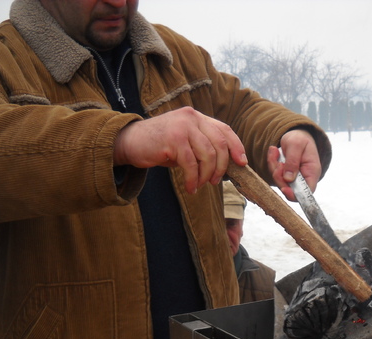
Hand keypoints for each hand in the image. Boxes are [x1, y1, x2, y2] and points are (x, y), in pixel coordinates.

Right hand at [114, 107, 246, 193]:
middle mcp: (191, 118)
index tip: (242, 163)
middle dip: (221, 167)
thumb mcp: (185, 142)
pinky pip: (191, 164)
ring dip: (206, 175)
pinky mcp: (173, 139)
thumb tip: (226, 165)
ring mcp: (182, 127)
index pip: (224, 129)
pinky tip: (191, 188)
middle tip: (215, 181)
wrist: (129, 142)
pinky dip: (194, 179)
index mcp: (197, 117)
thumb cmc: (159, 145)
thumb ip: (203, 146)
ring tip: (200, 184)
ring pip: (208, 155)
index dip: (236, 146)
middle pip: (220, 144)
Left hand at [267, 129, 321, 200]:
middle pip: (290, 189)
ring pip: (280, 182)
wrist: (295, 133)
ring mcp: (294, 178)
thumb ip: (292, 161)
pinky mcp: (285, 175)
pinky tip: (273, 152)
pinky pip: (275, 175)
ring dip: (274, 168)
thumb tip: (288, 179)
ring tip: (274, 151)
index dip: (295, 194)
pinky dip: (272, 164)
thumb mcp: (296, 145)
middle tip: (277, 162)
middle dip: (279, 177)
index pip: (307, 192)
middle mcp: (304, 178)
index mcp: (312, 172)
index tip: (284, 188)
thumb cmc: (299, 138)